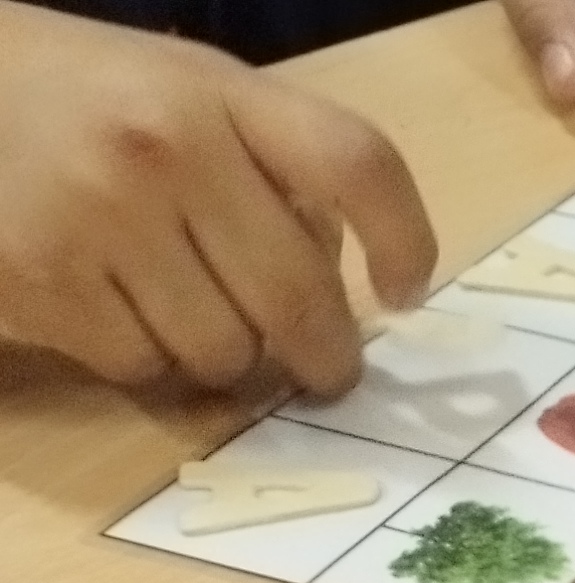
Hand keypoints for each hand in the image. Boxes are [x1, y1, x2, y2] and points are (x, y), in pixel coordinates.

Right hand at [0, 1, 431, 394]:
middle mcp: (160, 145)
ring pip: (225, 354)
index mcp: (217, 91)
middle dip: (326, 356)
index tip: (406, 294)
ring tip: (185, 306)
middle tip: (324, 368)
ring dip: (224, 354)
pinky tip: (113, 304)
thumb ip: (278, 167)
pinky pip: (143, 367)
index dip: (404, 241)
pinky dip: (145, 358)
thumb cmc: (97, 103)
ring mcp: (94, 213)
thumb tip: (353, 285)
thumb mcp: (195, 95)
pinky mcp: (38, 276)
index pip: (355, 161)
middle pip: (299, 298)